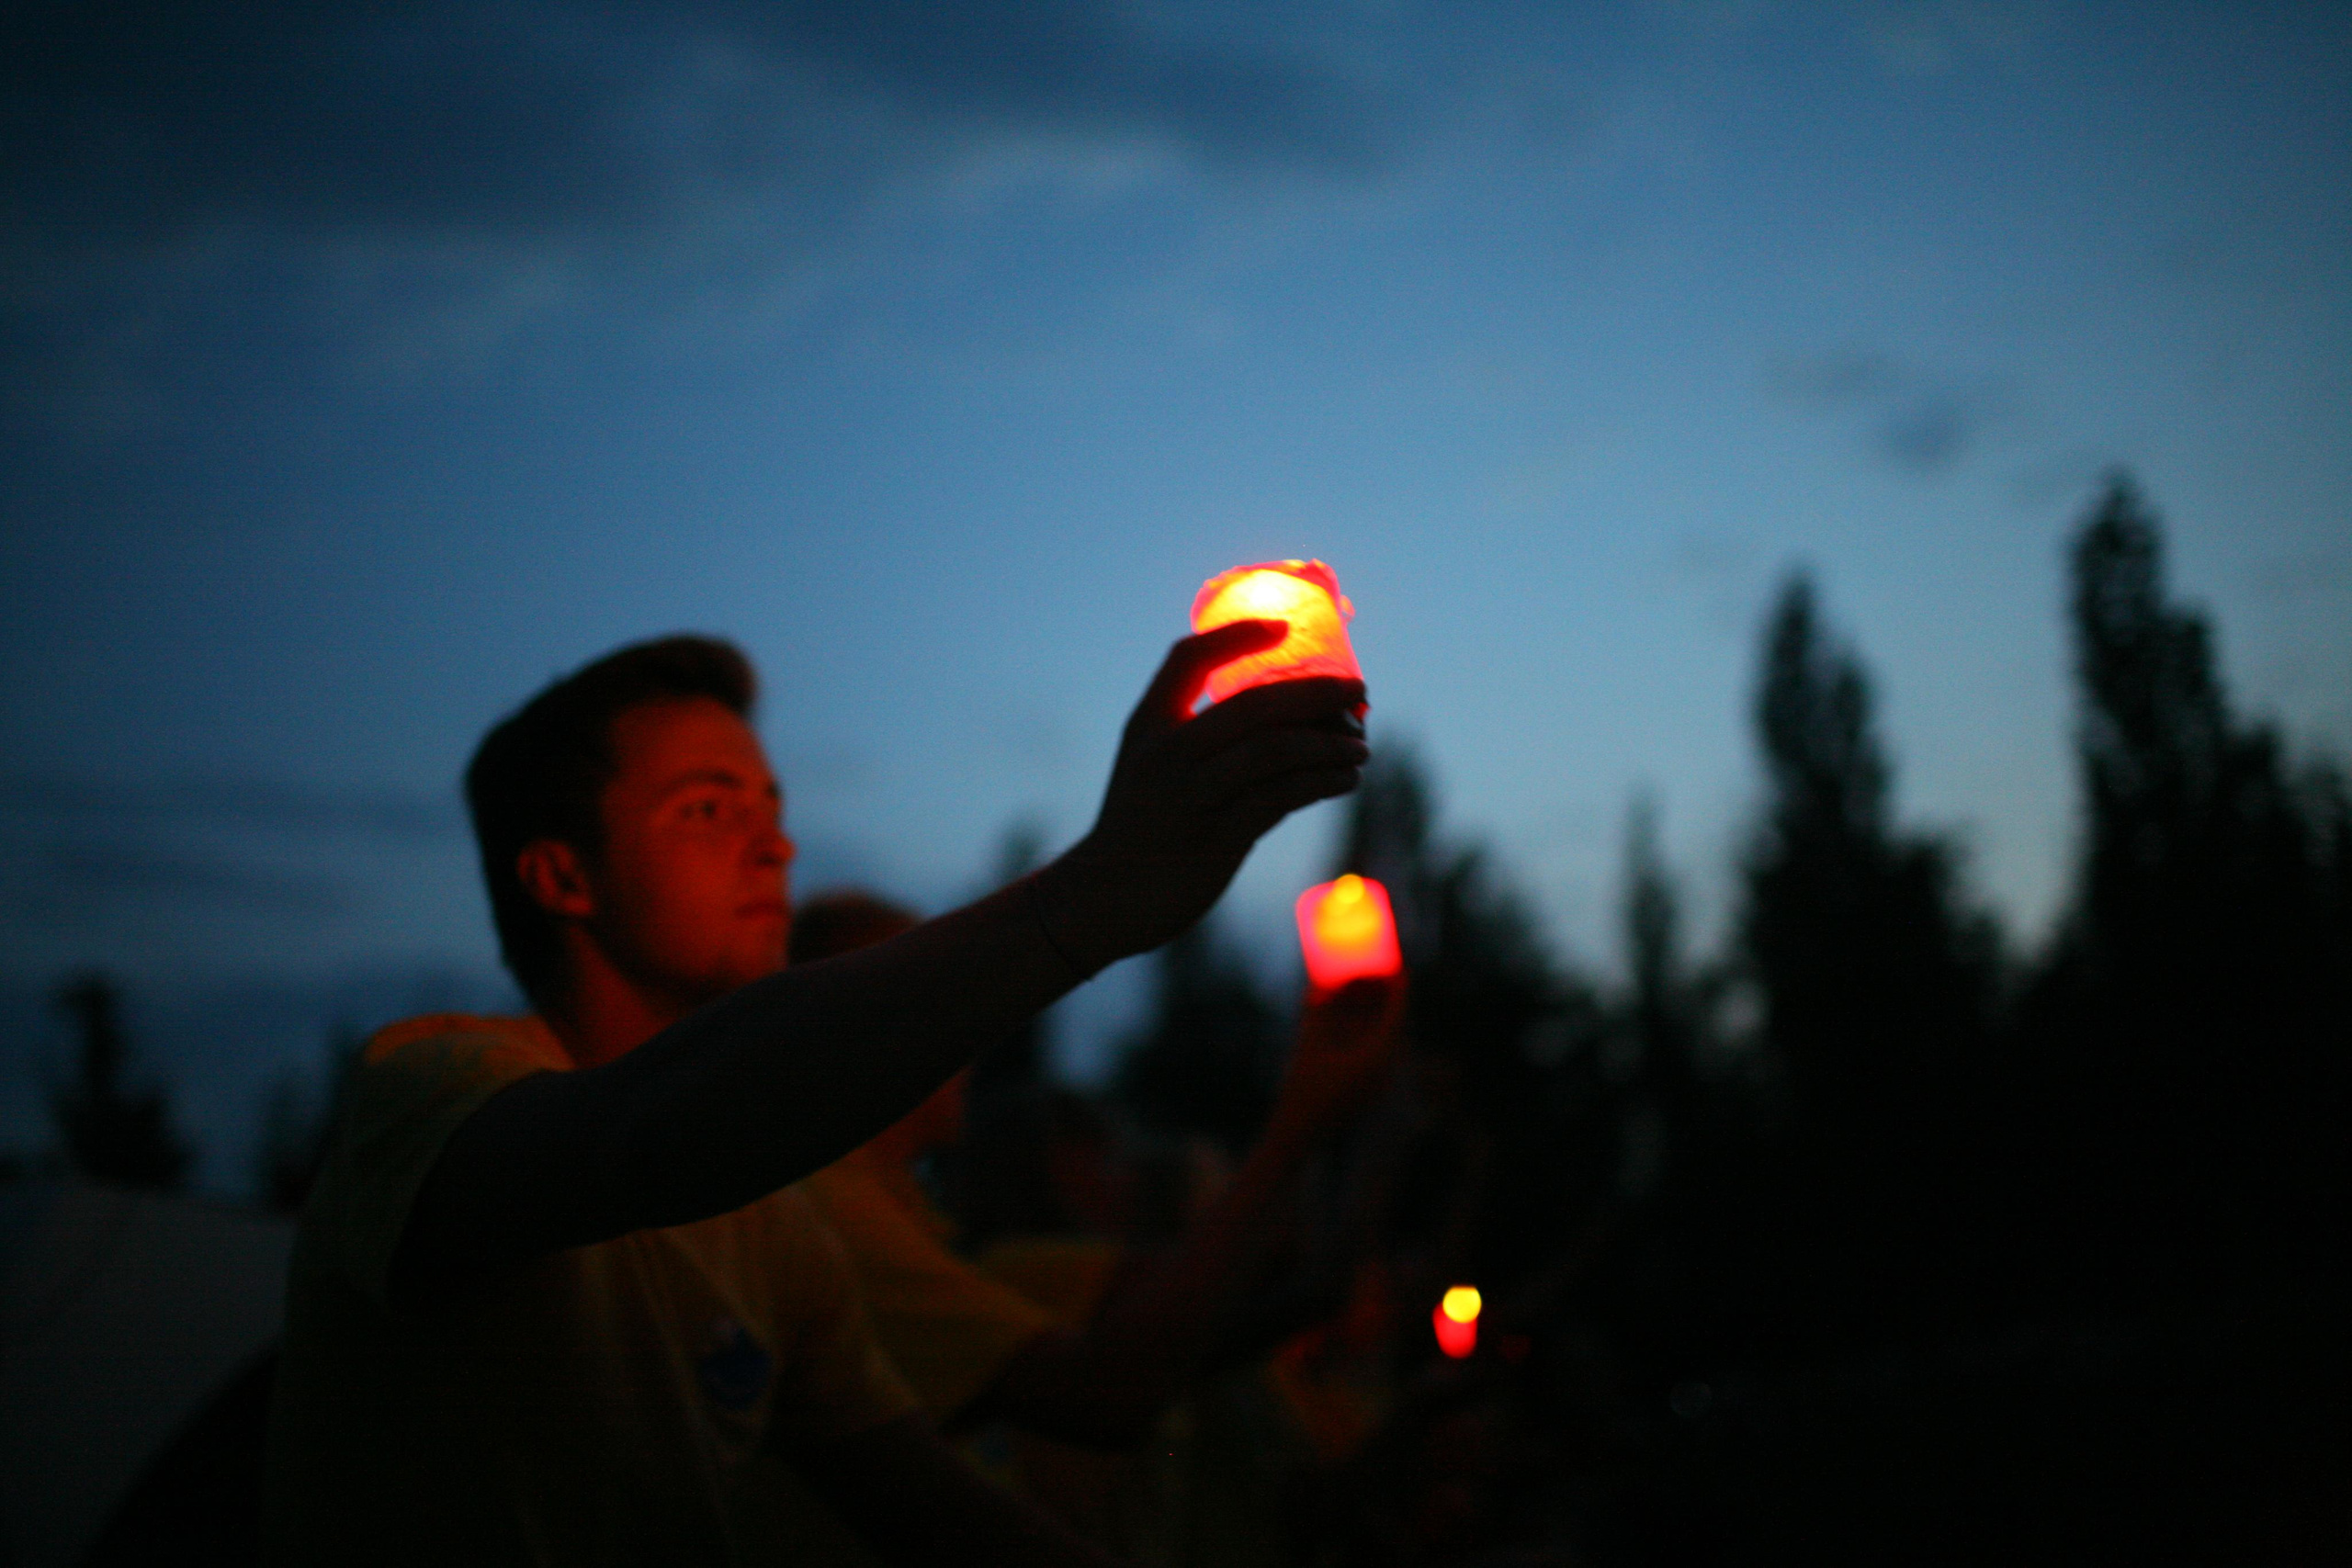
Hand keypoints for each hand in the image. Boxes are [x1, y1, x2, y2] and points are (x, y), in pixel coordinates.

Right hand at [1034, 621, 1367, 971]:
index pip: (1189, 658)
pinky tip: (1345, 780)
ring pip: (1273, 751)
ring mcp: (1190, 797)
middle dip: (1315, 691)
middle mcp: (1167, 754)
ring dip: (1328, 743)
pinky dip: (1320, 784)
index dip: (1236, 635)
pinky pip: (1279, 800)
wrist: (1103, 896)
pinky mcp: (1215, 841)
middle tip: (1358, 691)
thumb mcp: (1152, 766)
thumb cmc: (1140, 823)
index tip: (1283, 626)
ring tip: (1360, 746)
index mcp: (1148, 724)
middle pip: (1252, 704)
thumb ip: (1202, 737)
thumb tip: (1290, 714)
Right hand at [1275, 972, 1406, 1132]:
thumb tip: (1319, 986)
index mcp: (1377, 1059)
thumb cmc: (1303, 1090)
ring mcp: (1373, 1081)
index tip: (1399, 968)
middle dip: (1382, 998)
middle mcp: (1382, 1070)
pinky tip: (1343, 1020)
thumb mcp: (1308, 1045)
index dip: (1398, 990)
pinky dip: (1359, 1033)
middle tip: (1375, 973)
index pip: (1397, 1017)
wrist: (1297, 1134)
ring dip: (1369, 1015)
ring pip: (1378, 1039)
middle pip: (1389, 1025)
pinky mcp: (1362, 1088)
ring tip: (1357, 991)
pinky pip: (1367, 1052)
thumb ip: (1317, 1013)